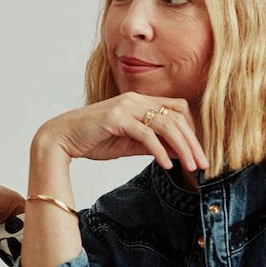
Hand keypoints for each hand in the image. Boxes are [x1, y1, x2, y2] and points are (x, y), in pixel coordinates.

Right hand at [37, 92, 207, 171]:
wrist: (61, 138)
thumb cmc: (93, 140)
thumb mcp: (129, 143)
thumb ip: (153, 144)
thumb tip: (180, 154)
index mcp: (139, 101)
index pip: (177, 109)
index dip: (192, 130)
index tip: (198, 153)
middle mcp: (135, 99)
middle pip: (176, 116)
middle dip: (193, 142)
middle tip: (203, 164)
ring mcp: (125, 107)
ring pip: (166, 123)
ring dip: (182, 147)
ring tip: (191, 167)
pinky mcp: (116, 117)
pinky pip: (146, 134)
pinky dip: (160, 150)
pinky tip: (166, 165)